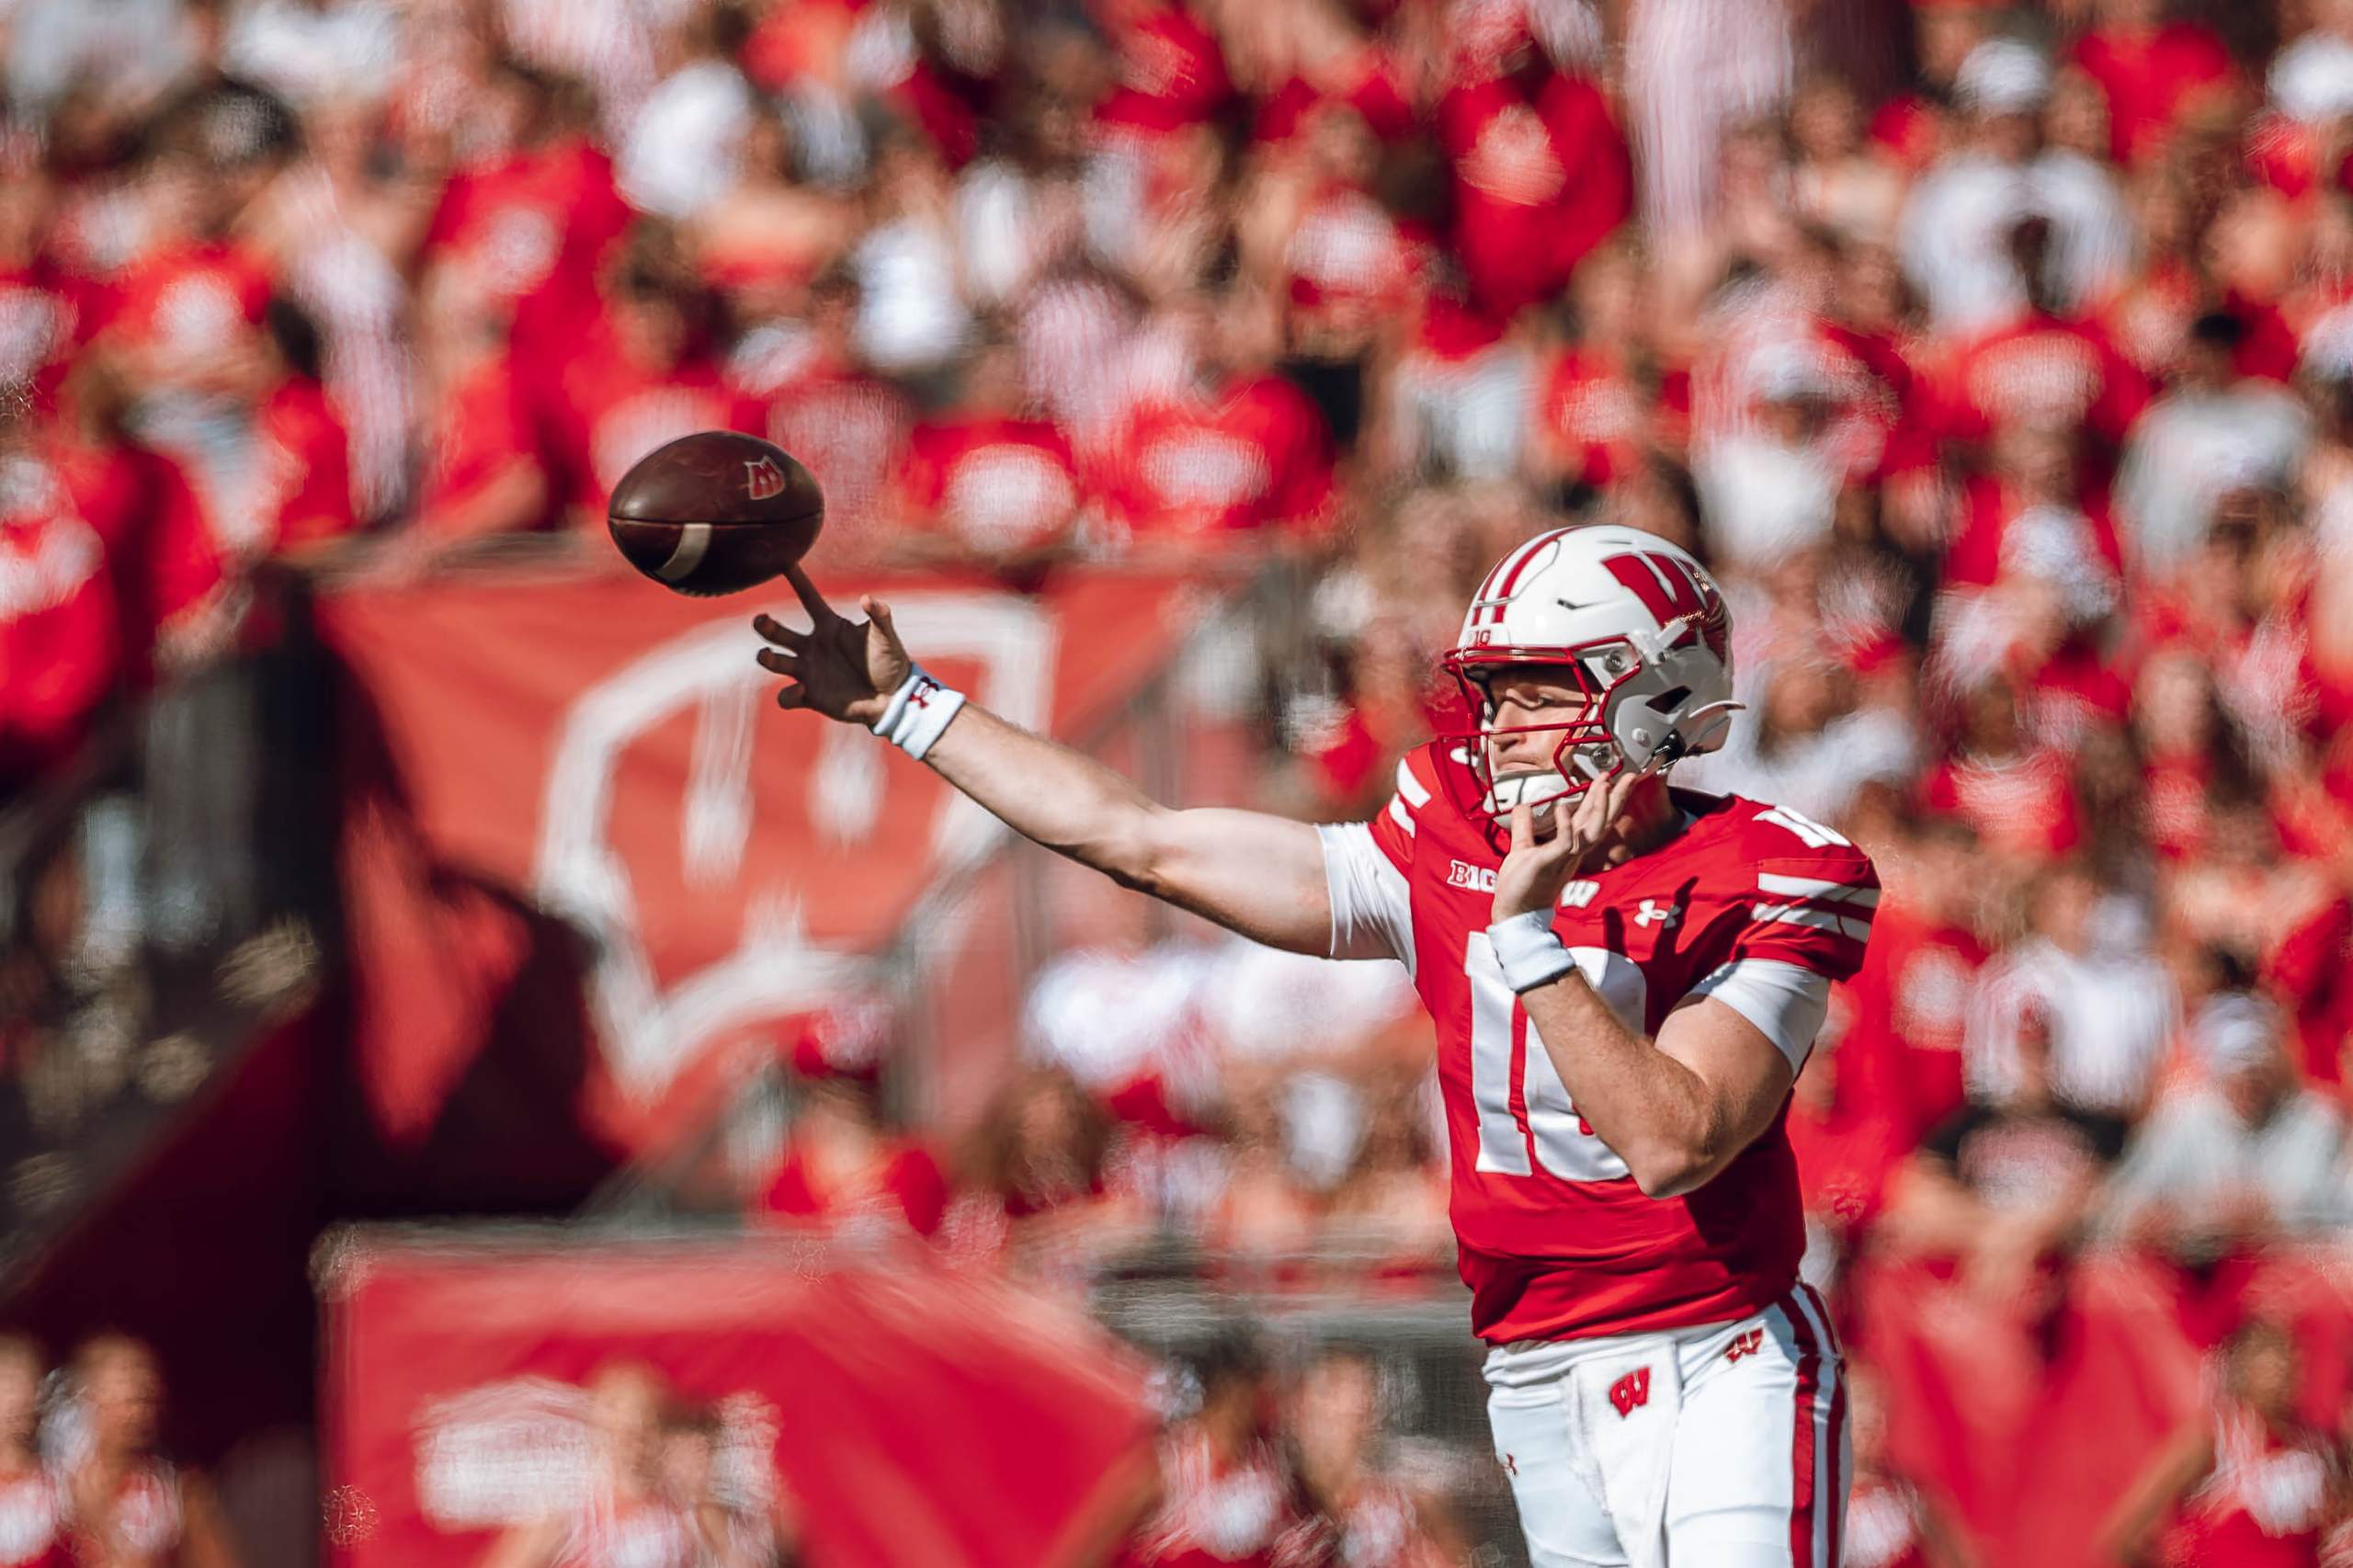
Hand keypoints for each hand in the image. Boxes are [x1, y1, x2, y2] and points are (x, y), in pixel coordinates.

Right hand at [753, 565, 911, 724]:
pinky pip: (788, 697)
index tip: (782, 560)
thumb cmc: (889, 661)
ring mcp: (808, 671)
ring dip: (767, 658)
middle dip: (766, 625)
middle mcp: (813, 646)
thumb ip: (879, 617)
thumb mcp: (886, 637)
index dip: (796, 580)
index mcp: (829, 626)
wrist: (893, 698)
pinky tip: (801, 690)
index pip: (808, 598)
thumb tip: (868, 599)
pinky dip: (788, 695)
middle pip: (779, 632)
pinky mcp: (810, 696)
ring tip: (766, 654)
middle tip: (761, 620)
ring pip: (775, 662)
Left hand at [1489, 763, 1652, 921]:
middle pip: (1602, 821)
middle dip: (1616, 799)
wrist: (1514, 912)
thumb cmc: (1521, 884)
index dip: (1601, 797)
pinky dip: (1566, 826)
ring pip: (1592, 831)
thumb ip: (1525, 827)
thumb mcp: (1522, 848)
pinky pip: (1564, 843)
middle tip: (1629, 776)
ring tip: (1603, 785)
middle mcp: (1572, 851)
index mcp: (1568, 845)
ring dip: (1599, 807)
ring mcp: (1564, 857)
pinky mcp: (1550, 863)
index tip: (1609, 777)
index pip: (1591, 817)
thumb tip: (1523, 806)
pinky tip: (1563, 808)